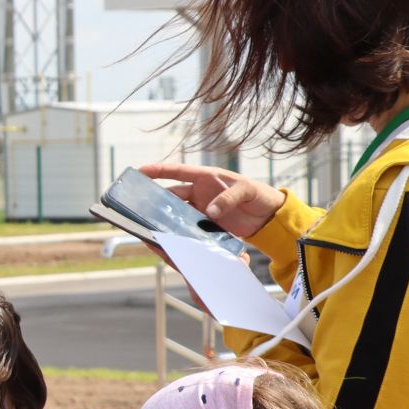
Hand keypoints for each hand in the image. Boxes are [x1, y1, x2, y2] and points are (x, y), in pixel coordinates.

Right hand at [136, 162, 285, 238]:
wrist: (268, 216)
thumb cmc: (259, 195)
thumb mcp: (246, 191)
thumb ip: (228, 198)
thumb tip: (210, 211)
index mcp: (206, 177)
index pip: (177, 171)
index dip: (157, 171)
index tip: (139, 171)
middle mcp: (200, 192)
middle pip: (172, 195)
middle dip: (156, 200)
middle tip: (140, 208)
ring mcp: (202, 208)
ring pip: (178, 212)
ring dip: (167, 218)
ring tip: (153, 225)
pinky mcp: (207, 223)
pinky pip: (189, 226)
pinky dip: (181, 231)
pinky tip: (173, 237)